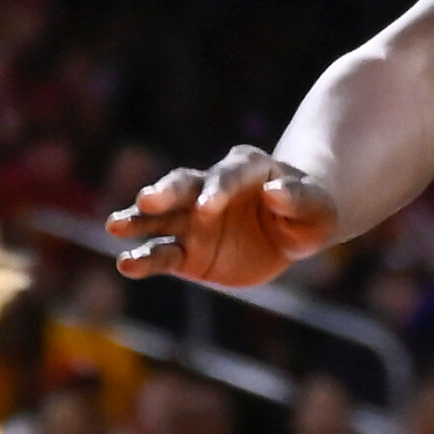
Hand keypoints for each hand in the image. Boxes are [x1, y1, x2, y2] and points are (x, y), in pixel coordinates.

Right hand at [106, 145, 340, 284]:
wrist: (290, 232)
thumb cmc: (308, 212)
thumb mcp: (316, 207)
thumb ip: (298, 199)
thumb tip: (275, 192)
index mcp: (247, 169)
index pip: (229, 175)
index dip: (218, 189)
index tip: (208, 207)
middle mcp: (210, 189)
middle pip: (183, 186)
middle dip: (165, 192)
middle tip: (148, 199)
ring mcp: (193, 219)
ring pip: (161, 218)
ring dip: (138, 220)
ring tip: (116, 225)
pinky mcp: (186, 251)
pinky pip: (162, 254)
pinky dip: (145, 259)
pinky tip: (127, 264)